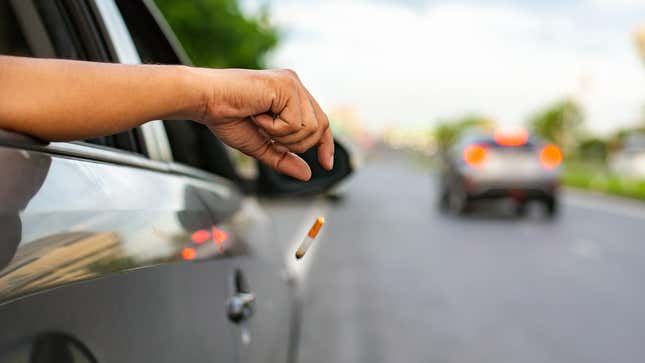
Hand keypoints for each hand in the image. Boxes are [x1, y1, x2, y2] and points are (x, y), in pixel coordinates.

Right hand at [191, 68, 333, 180]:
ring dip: (282, 135)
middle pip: (319, 127)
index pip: (320, 122)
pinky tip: (257, 115)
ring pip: (310, 127)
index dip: (325, 145)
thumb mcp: (260, 146)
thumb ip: (284, 158)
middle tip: (265, 132)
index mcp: (291, 95)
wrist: (205, 101)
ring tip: (259, 121)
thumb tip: (307, 174)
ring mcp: (292, 84)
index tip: (326, 165)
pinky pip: (295, 123)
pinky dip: (274, 127)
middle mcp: (295, 85)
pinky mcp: (287, 85)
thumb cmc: (226, 117)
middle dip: (295, 143)